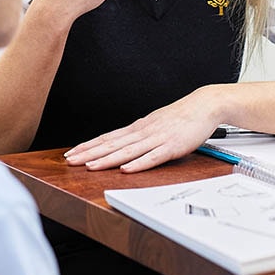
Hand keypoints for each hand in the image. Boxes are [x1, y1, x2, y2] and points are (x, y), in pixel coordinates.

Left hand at [64, 88, 219, 172]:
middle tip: (70, 161)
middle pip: (111, 144)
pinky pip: (152, 157)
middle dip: (89, 153)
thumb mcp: (155, 124)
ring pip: (127, 151)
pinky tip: (125, 169)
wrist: (204, 105)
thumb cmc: (181, 116)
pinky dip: (138, 163)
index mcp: (138, 127)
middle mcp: (143, 132)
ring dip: (106, 159)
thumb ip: (140, 135)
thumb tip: (124, 144)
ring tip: (89, 166)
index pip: (108, 137)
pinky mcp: (172, 146)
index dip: (88, 146)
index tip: (71, 153)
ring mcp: (157, 138)